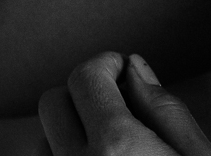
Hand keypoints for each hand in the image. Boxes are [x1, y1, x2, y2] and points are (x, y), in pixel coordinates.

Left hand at [38, 53, 210, 155]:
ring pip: (44, 140)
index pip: (84, 77)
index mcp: (117, 146)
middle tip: (117, 102)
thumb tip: (133, 65)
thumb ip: (166, 108)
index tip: (121, 68)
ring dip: (72, 133)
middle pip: (53, 103)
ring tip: (112, 144)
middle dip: (83, 94)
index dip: (105, 64)